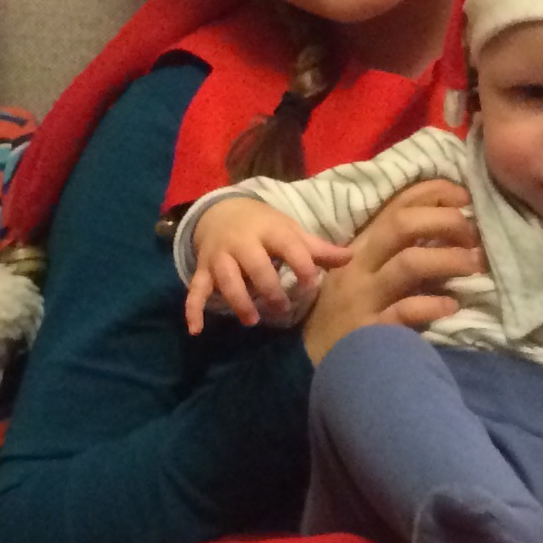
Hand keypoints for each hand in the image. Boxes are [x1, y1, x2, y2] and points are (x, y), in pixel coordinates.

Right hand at [186, 198, 350, 331]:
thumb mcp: (289, 231)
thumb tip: (350, 258)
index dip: (302, 265)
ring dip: (238, 301)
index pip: (288, 247)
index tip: (311, 284)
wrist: (221, 211)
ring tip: (252, 320)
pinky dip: (193, 310)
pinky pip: (195, 290)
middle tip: (282, 309)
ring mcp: (220, 257)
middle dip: (269, 289)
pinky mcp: (203, 270)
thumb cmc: (264, 227)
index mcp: (269, 231)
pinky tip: (195, 330)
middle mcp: (242, 243)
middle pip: (255, 266)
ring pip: (227, 279)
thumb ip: (317, 249)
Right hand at [301, 175, 484, 363]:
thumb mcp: (365, 272)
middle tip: (474, 235)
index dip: (434, 193)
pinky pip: (405, 311)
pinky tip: (451, 305)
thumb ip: (397, 249)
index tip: (466, 197)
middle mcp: (360, 265)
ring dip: (448, 259)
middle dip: (445, 220)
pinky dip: (432, 305)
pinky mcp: (370, 329)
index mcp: (361, 245)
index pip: (397, 204)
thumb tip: (449, 227)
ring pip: (409, 264)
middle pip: (402, 225)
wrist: (308, 359)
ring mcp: (364, 297)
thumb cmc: (343, 311)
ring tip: (475, 264)